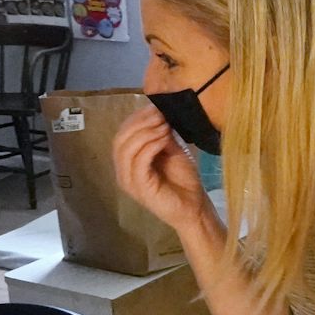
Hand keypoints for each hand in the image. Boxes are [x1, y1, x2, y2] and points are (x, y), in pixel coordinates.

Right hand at [112, 106, 210, 231]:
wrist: (194, 207)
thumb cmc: (182, 180)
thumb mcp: (170, 150)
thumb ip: (159, 135)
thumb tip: (157, 112)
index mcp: (127, 162)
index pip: (121, 134)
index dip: (136, 118)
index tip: (155, 107)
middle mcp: (122, 172)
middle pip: (120, 139)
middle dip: (140, 122)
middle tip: (160, 115)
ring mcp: (129, 181)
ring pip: (127, 149)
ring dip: (146, 132)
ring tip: (164, 125)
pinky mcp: (140, 188)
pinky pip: (139, 162)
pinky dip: (151, 146)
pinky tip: (165, 139)